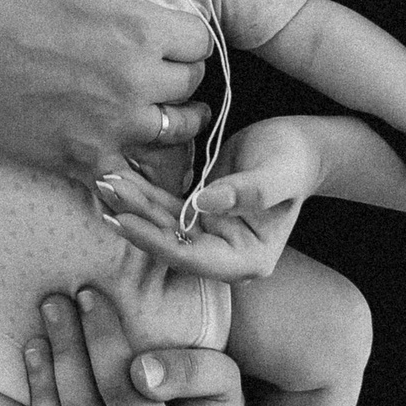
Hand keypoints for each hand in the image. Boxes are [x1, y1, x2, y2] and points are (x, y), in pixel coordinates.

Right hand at [0, 0, 210, 186]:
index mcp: (141, 27)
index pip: (201, 41)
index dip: (188, 36)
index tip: (170, 36)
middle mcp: (137, 80)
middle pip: (192, 85)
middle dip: (180, 73)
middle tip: (160, 69)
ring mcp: (114, 125)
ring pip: (176, 131)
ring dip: (173, 117)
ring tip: (160, 109)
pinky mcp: (87, 157)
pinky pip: (135, 170)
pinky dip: (137, 159)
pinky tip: (127, 144)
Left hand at [0, 287, 245, 405]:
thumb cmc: (214, 405)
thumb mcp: (224, 380)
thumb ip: (191, 372)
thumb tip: (141, 370)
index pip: (123, 390)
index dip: (102, 341)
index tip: (88, 296)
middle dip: (65, 354)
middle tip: (53, 304)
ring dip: (40, 391)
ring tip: (34, 342)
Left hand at [96, 115, 319, 279]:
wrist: (301, 146)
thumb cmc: (296, 158)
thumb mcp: (280, 172)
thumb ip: (250, 192)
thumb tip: (204, 205)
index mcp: (248, 259)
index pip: (191, 257)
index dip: (155, 240)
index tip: (125, 219)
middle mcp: (226, 256)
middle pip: (170, 244)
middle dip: (136, 220)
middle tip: (104, 193)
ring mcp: (212, 237)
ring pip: (164, 226)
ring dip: (135, 206)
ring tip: (104, 181)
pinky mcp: (201, 216)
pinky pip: (167, 209)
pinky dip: (145, 195)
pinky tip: (120, 179)